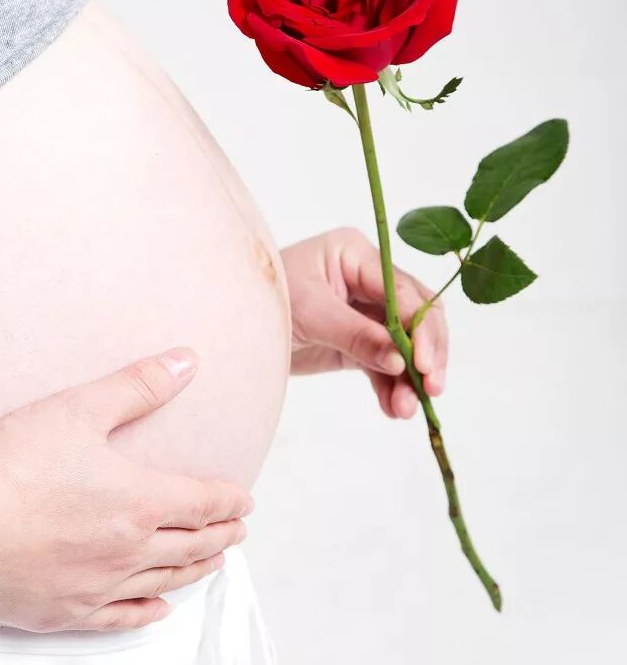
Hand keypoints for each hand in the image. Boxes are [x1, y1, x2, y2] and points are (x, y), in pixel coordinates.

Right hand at [0, 349, 249, 632]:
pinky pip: (121, 619)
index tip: (245, 501)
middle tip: (238, 532)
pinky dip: (148, 614)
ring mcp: (99, 587)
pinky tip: (160, 611)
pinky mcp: (65, 613)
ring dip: (195, 571)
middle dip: (221, 536)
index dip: (229, 500)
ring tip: (215, 564)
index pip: (203, 503)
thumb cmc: (13, 462)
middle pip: (192, 546)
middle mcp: (130, 550)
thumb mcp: (79, 409)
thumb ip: (138, 386)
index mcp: (141, 501)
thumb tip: (189, 360)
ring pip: (164, 582)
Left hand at [281, 228, 447, 418]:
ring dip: (409, 378)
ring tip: (406, 410)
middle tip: (431, 389)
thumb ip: (357, 335)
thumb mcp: (309, 314)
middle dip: (426, 354)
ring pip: (404, 346)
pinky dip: (390, 388)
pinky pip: (383, 365)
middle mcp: (368, 279)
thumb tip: (401, 361)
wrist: (232, 330)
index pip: (405, 290)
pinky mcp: (357, 342)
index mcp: (357, 254)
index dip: (421, 327)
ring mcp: (365, 311)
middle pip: (417, 316)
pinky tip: (393, 409)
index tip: (426, 364)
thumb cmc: (262, 302)